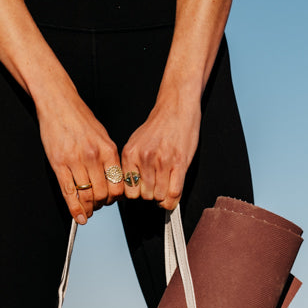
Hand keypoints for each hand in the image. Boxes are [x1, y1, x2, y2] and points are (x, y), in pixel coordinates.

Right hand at [35, 90, 121, 224]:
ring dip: (88, 207)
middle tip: (98, 206)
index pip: (117, 185)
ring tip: (88, 211)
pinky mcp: (59, 164)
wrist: (59, 103)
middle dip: (101, 204)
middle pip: (102, 193)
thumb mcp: (102, 136)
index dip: (115, 197)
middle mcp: (93, 157)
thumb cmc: (80, 118)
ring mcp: (75, 161)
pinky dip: (74, 208)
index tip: (110, 200)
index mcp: (107, 150)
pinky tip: (78, 216)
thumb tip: (112, 179)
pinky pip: (68, 192)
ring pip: (86, 195)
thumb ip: (108, 158)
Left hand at [120, 96, 200, 210]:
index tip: (142, 192)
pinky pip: (174, 193)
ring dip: (163, 196)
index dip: (137, 194)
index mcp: (130, 154)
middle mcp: (144, 158)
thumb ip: (132, 165)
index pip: (128, 191)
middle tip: (156, 186)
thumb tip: (132, 188)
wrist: (176, 108)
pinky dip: (173, 199)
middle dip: (151, 194)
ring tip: (165, 185)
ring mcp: (162, 161)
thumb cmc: (158, 126)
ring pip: (159, 196)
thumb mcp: (136, 143)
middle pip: (144, 196)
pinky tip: (173, 193)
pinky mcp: (179, 163)